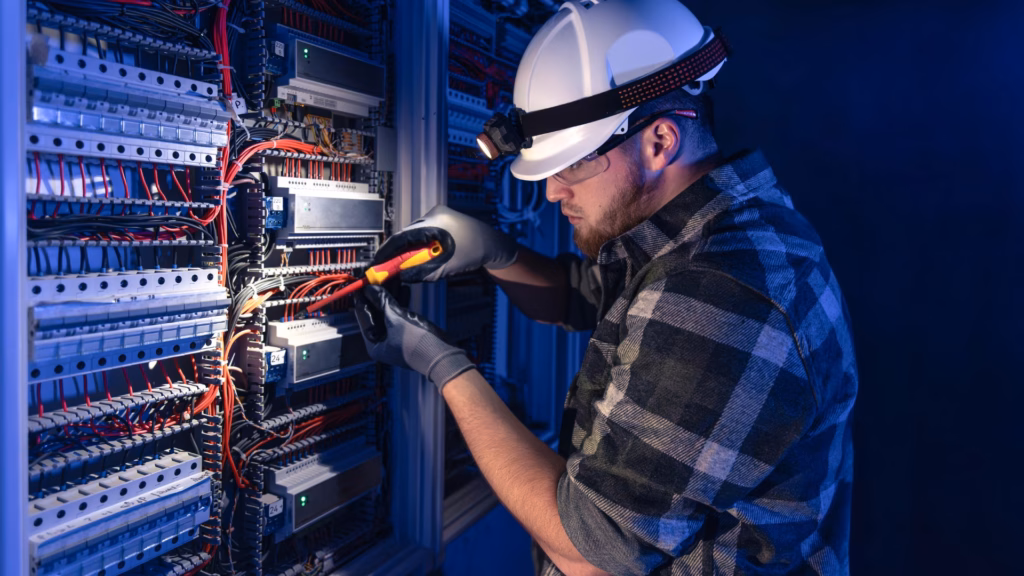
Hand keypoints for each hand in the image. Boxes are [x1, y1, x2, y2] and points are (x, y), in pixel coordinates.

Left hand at [352, 285, 474, 389]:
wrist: (440, 355)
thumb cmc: (416, 344)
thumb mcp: (395, 319)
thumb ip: (382, 302)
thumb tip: (370, 289)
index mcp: (374, 343)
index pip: (363, 316)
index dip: (362, 298)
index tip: (361, 284)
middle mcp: (382, 341)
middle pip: (375, 313)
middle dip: (377, 295)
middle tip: (375, 278)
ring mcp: (395, 337)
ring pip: (388, 312)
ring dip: (389, 296)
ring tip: (389, 279)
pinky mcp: (407, 332)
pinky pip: (399, 314)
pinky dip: (400, 302)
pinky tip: (402, 289)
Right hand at [373, 205, 517, 281]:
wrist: (493, 245)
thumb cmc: (474, 254)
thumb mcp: (446, 267)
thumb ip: (422, 271)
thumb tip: (400, 275)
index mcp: (435, 221)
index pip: (403, 236)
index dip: (388, 251)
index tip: (378, 263)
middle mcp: (434, 214)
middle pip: (406, 234)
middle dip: (396, 252)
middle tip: (386, 268)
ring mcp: (437, 216)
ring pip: (414, 235)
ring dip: (407, 250)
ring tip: (399, 265)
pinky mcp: (440, 222)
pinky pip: (422, 234)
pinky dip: (417, 246)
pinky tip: (415, 257)